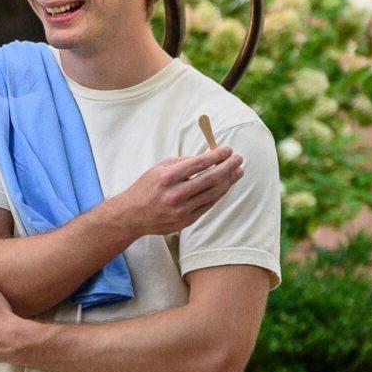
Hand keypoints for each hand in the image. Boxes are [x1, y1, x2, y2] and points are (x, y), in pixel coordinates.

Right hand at [107, 147, 241, 240]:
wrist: (132, 215)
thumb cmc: (147, 187)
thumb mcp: (159, 168)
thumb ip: (183, 162)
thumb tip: (208, 156)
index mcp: (167, 177)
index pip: (199, 163)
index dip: (217, 156)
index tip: (228, 150)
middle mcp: (175, 194)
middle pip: (210, 178)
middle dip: (228, 167)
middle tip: (239, 159)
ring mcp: (181, 210)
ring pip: (212, 193)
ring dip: (228, 181)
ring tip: (238, 171)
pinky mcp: (185, 221)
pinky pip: (208, 205)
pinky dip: (219, 194)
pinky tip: (226, 185)